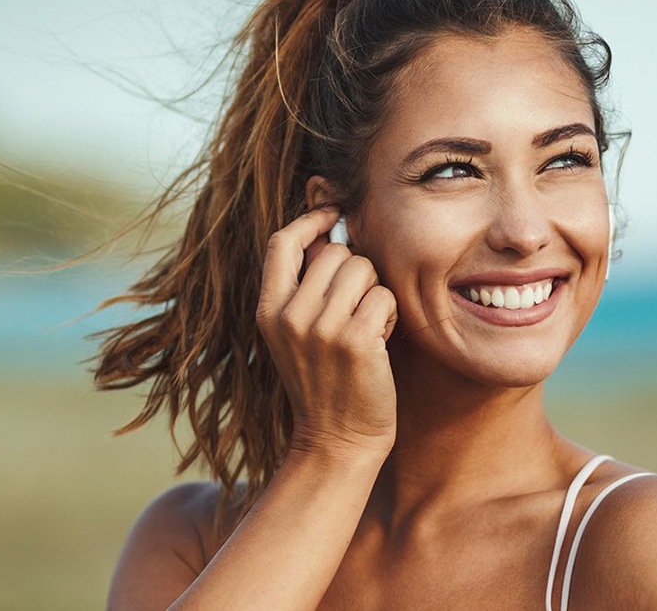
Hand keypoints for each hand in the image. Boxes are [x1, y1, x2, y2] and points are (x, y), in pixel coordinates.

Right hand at [256, 206, 399, 456]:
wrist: (337, 439)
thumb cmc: (326, 380)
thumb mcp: (297, 334)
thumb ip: (306, 287)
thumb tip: (333, 232)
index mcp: (268, 310)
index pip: (282, 242)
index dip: (311, 220)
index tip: (334, 215)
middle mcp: (288, 315)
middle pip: (337, 253)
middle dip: (357, 273)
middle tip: (356, 311)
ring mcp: (320, 327)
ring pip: (363, 270)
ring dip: (374, 294)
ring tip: (366, 327)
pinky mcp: (355, 339)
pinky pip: (383, 296)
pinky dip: (388, 315)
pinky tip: (379, 342)